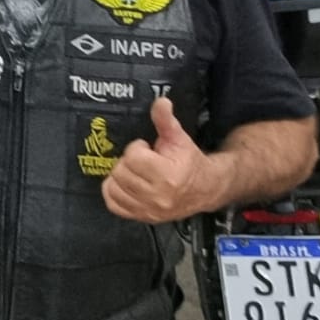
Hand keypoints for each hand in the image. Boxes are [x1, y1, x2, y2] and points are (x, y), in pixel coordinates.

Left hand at [102, 96, 214, 222]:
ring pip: (114, 188)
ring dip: (120, 176)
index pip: (133, 157)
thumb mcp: (179, 137)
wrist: (205, 188)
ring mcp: (149, 210)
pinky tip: (125, 184)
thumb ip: (165, 120)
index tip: (147, 148)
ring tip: (135, 172)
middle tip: (142, 160)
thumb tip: (161, 101)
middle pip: (120, 172)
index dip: (137, 148)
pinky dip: (114, 193)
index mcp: (167, 176)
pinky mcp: (143, 218)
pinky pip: (114, 205)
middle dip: (128, 162)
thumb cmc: (190, 162)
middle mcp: (157, 196)